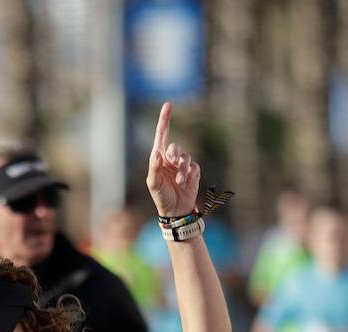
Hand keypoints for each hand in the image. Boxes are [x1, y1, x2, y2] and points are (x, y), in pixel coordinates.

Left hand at [145, 101, 200, 217]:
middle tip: (173, 163)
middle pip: (175, 147)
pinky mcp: (193, 172)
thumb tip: (156, 152)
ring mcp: (182, 165)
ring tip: (180, 182)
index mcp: (159, 158)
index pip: (162, 135)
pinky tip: (186, 184)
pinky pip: (194, 167)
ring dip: (182, 170)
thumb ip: (154, 167)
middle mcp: (171, 159)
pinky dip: (190, 174)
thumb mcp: (153, 184)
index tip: (168, 105)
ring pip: (186, 158)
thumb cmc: (161, 197)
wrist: (176, 211)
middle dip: (174, 155)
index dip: (165, 120)